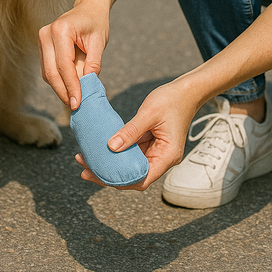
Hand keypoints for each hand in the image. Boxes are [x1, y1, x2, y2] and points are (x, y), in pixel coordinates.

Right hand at [38, 0, 109, 108]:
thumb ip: (93, 63)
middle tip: (75, 107)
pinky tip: (69, 89)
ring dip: (60, 89)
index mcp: (61, 30)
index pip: (64, 65)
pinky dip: (58, 82)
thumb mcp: (99, 42)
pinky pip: (48, 70)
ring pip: (47, 73)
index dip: (71, 86)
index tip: (78, 103)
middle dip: (63, 92)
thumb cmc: (96, 22)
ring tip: (74, 100)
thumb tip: (87, 86)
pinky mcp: (42, 47)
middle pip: (51, 72)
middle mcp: (46, 34)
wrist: (89, 8)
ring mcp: (41, 40)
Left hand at [74, 78, 199, 188]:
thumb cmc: (172, 100)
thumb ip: (130, 131)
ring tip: (86, 159)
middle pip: (134, 175)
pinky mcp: (150, 144)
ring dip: (111, 163)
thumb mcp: (149, 113)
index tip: (97, 175)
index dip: (119, 181)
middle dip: (109, 175)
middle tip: (84, 170)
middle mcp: (162, 159)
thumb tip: (111, 147)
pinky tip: (100, 148)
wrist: (186, 90)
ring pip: (130, 165)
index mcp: (167, 156)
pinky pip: (131, 152)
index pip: (142, 179)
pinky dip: (117, 151)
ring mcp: (156, 152)